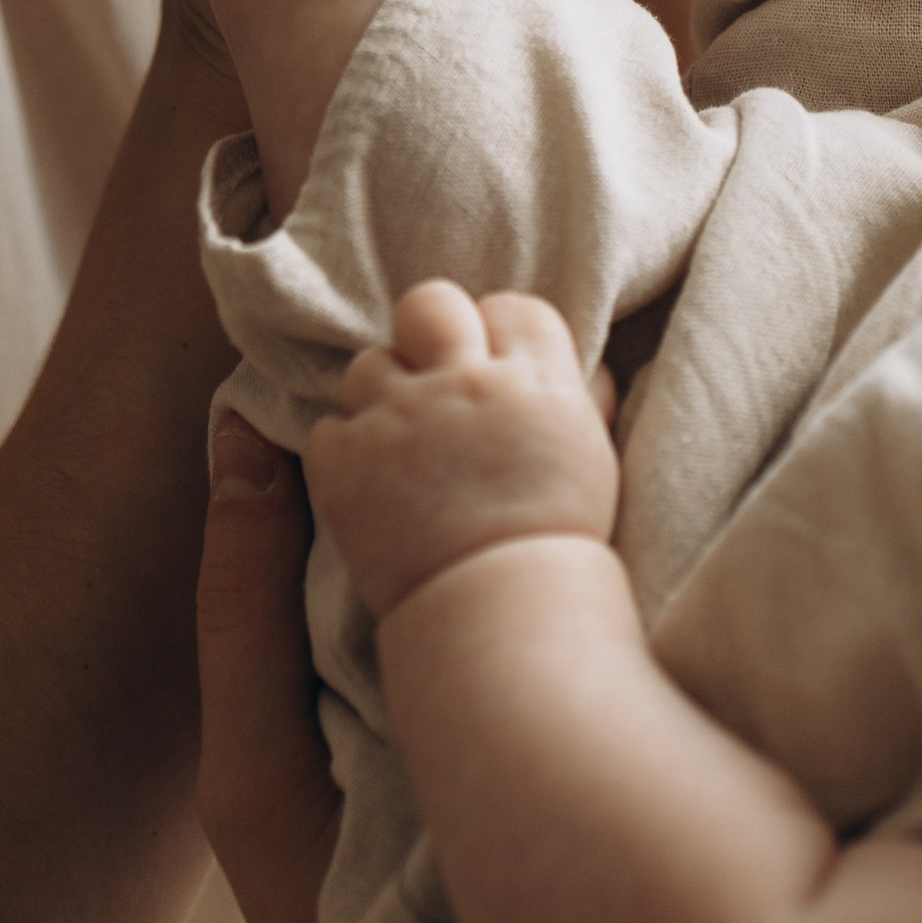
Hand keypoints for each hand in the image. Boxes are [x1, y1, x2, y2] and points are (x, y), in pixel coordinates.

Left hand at [308, 284, 616, 621]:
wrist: (505, 618)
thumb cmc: (558, 544)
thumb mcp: (592, 456)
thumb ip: (579, 399)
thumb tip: (585, 366)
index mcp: (533, 380)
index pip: (512, 308)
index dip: (499, 333)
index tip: (493, 367)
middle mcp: (463, 386)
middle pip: (430, 304)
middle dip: (429, 331)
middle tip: (433, 376)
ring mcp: (400, 420)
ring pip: (369, 364)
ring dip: (381, 397)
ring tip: (400, 445)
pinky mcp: (347, 463)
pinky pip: (329, 430)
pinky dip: (344, 455)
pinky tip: (370, 487)